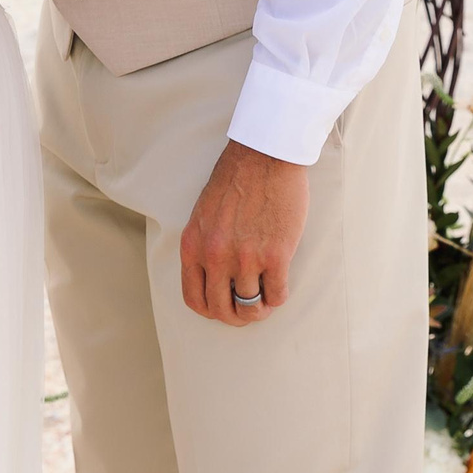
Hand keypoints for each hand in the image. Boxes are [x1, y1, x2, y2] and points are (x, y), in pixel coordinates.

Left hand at [178, 140, 308, 326]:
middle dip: (236, 317)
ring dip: (260, 309)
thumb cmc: (235, 179)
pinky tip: (279, 285)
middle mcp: (215, 256)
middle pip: (222, 310)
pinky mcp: (276, 255)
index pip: (194, 298)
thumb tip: (214, 279)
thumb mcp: (203, 214)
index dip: (211, 311)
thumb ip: (204, 246)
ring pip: (251, 306)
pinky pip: (277, 295)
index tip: (224, 307)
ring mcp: (245, 257)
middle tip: (248, 311)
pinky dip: (279, 297)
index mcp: (193, 245)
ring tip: (265, 300)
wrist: (264, 155)